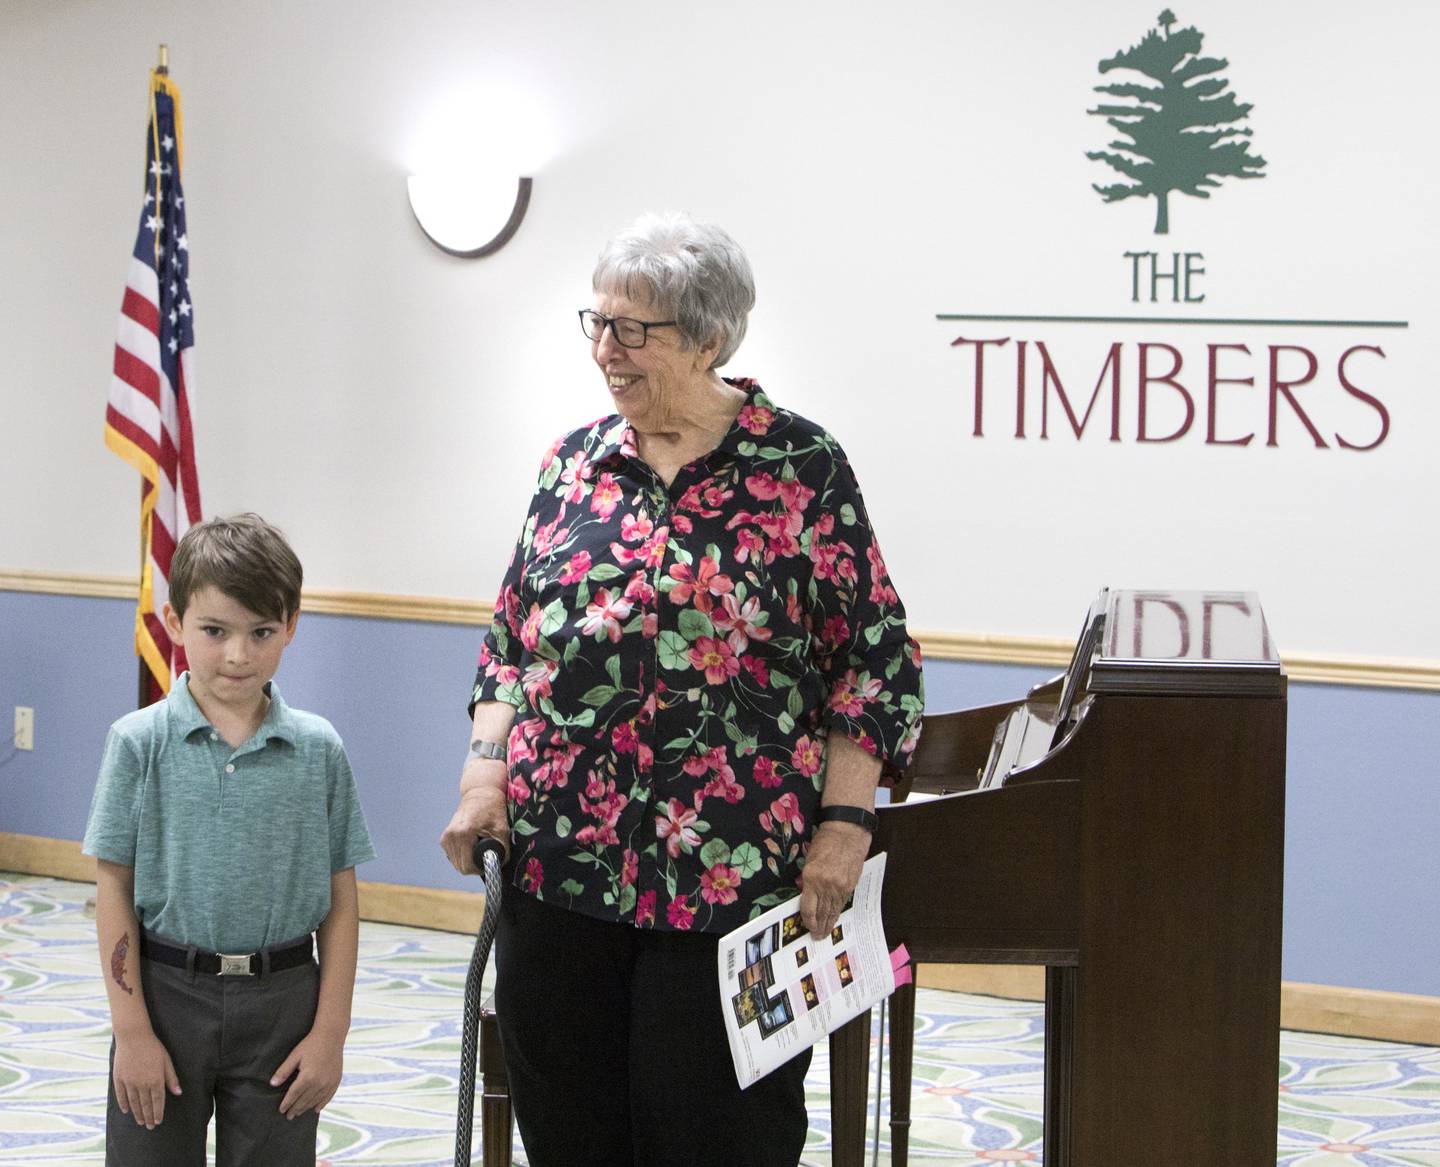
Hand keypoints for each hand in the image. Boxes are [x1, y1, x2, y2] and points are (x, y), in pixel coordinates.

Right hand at [112, 1028, 181, 1127]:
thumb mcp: (166, 1061)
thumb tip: (178, 1093)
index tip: (158, 1121)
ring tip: (140, 1122)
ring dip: (137, 1114)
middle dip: (148, 1117)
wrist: (133, 1036)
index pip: (158, 1101)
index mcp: (155, 1079)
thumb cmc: (153, 1047)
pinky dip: (124, 1104)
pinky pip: (121, 1095)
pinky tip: (126, 1111)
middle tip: (150, 1127)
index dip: (158, 1112)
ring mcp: (129, 1082)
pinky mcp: (119, 1079)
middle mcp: (142, 1084)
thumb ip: (171, 1078)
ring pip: (133, 1102)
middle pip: (145, 1104)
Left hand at [271, 1028, 342, 1118]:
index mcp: (307, 1077)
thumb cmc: (311, 1044)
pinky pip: (328, 1097)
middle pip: (304, 1101)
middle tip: (289, 1116)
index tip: (281, 1110)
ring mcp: (329, 1083)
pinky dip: (321, 1104)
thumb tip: (272, 1084)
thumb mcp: (294, 1056)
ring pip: (315, 1101)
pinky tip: (315, 1109)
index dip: (286, 1104)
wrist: (331, 1035)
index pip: (293, 1095)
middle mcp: (319, 1083)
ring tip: (299, 1112)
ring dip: (306, 1108)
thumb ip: (283, 1071)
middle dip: (295, 1109)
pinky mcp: (336, 1080)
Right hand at [440, 767, 509, 873]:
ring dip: (468, 861)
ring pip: (456, 863)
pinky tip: (471, 846)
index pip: (467, 866)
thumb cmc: (493, 810)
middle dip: (474, 866)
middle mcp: (451, 836)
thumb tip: (498, 866)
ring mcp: (446, 837)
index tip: (489, 863)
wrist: (481, 793)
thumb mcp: (502, 830)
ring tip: (479, 849)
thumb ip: (502, 850)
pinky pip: (453, 856)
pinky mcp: (444, 838)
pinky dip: (462, 855)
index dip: (480, 869)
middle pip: (460, 867)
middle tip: (486, 856)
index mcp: (464, 833)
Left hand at [799, 820, 871, 936]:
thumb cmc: (826, 841)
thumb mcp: (809, 859)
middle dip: (819, 926)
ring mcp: (840, 886)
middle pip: (822, 912)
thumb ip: (807, 879)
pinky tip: (835, 918)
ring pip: (833, 910)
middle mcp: (826, 885)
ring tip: (826, 933)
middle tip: (817, 937)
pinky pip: (842, 902)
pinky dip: (838, 912)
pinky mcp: (851, 884)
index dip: (808, 920)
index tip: (807, 927)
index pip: (808, 907)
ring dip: (829, 923)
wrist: (848, 831)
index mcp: (812, 877)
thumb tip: (805, 894)